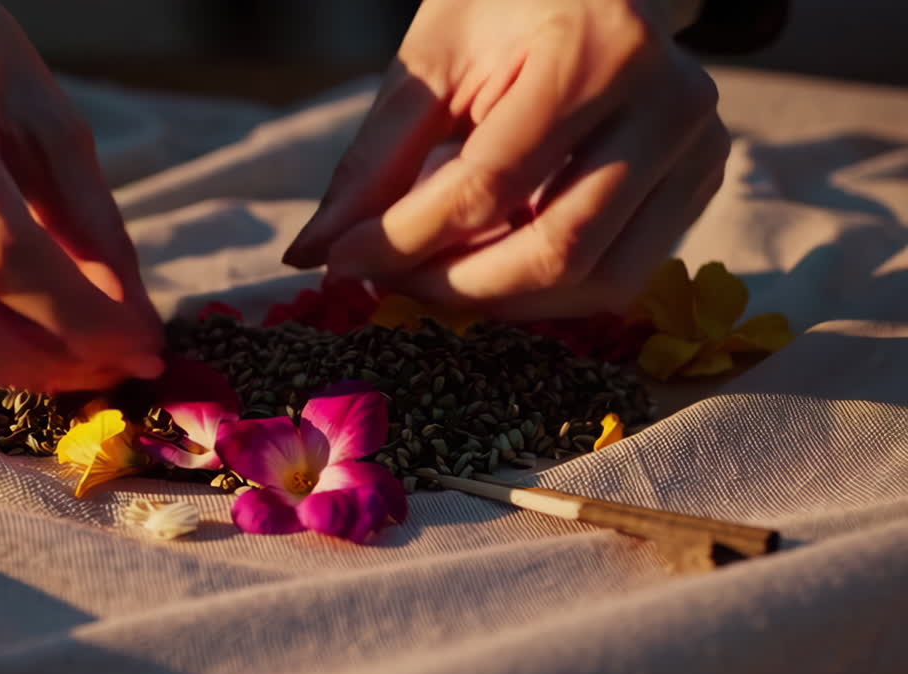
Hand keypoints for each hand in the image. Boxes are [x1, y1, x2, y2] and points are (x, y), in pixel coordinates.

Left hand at [284, 0, 729, 319]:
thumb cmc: (503, 5)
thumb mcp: (432, 63)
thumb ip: (374, 161)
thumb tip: (313, 253)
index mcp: (595, 52)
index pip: (490, 184)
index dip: (405, 240)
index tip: (342, 262)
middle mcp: (669, 103)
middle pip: (556, 249)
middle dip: (455, 288)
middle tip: (390, 286)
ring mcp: (699, 147)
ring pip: (598, 282)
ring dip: (502, 302)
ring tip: (436, 278)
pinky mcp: (701, 182)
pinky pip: (622, 275)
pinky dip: (547, 290)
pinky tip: (494, 262)